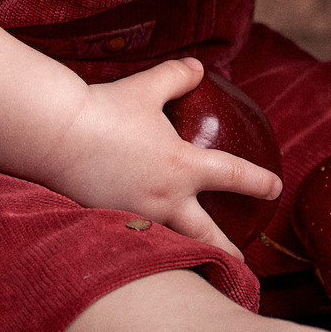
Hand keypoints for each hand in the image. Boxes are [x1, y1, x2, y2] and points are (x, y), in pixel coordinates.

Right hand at [35, 57, 281, 257]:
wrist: (55, 135)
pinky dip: (148, 242)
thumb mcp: (147, 86)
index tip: (275, 189)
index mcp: (182, 167)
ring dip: (188, 251)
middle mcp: (165, 199)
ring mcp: (136, 215)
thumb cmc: (105, 108)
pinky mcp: (108, 220)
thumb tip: (198, 69)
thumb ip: (177, 76)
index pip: (234, 176)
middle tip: (242, 262)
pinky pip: (137, 235)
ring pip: (172, 242)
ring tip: (198, 261)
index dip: (259, 182)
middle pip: (207, 234)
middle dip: (228, 251)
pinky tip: (147, 245)